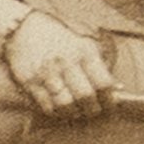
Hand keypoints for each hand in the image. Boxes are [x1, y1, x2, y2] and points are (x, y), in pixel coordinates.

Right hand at [0, 7, 117, 120]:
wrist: (25, 30)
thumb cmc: (62, 41)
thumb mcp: (85, 46)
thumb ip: (100, 67)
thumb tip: (118, 89)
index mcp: (85, 52)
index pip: (103, 83)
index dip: (109, 99)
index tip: (110, 105)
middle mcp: (66, 63)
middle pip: (85, 97)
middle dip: (92, 109)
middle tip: (93, 111)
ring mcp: (47, 73)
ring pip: (65, 105)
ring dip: (74, 113)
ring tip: (77, 112)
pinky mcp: (30, 82)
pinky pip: (47, 106)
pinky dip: (56, 112)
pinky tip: (60, 109)